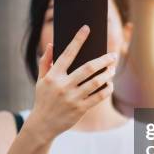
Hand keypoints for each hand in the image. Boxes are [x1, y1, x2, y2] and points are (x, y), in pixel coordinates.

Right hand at [26, 25, 116, 139]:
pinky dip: (107, 90)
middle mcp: (63, 86)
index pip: (67, 53)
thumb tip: (51, 44)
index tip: (86, 28)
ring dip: (108, 74)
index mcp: (53, 76)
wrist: (42, 124)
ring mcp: (72, 98)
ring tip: (113, 69)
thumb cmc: (43, 99)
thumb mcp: (40, 80)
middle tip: (113, 55)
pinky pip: (98, 97)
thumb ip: (45, 62)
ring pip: (96, 82)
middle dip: (104, 60)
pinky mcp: (80, 109)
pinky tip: (110, 85)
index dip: (78, 40)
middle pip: (89, 68)